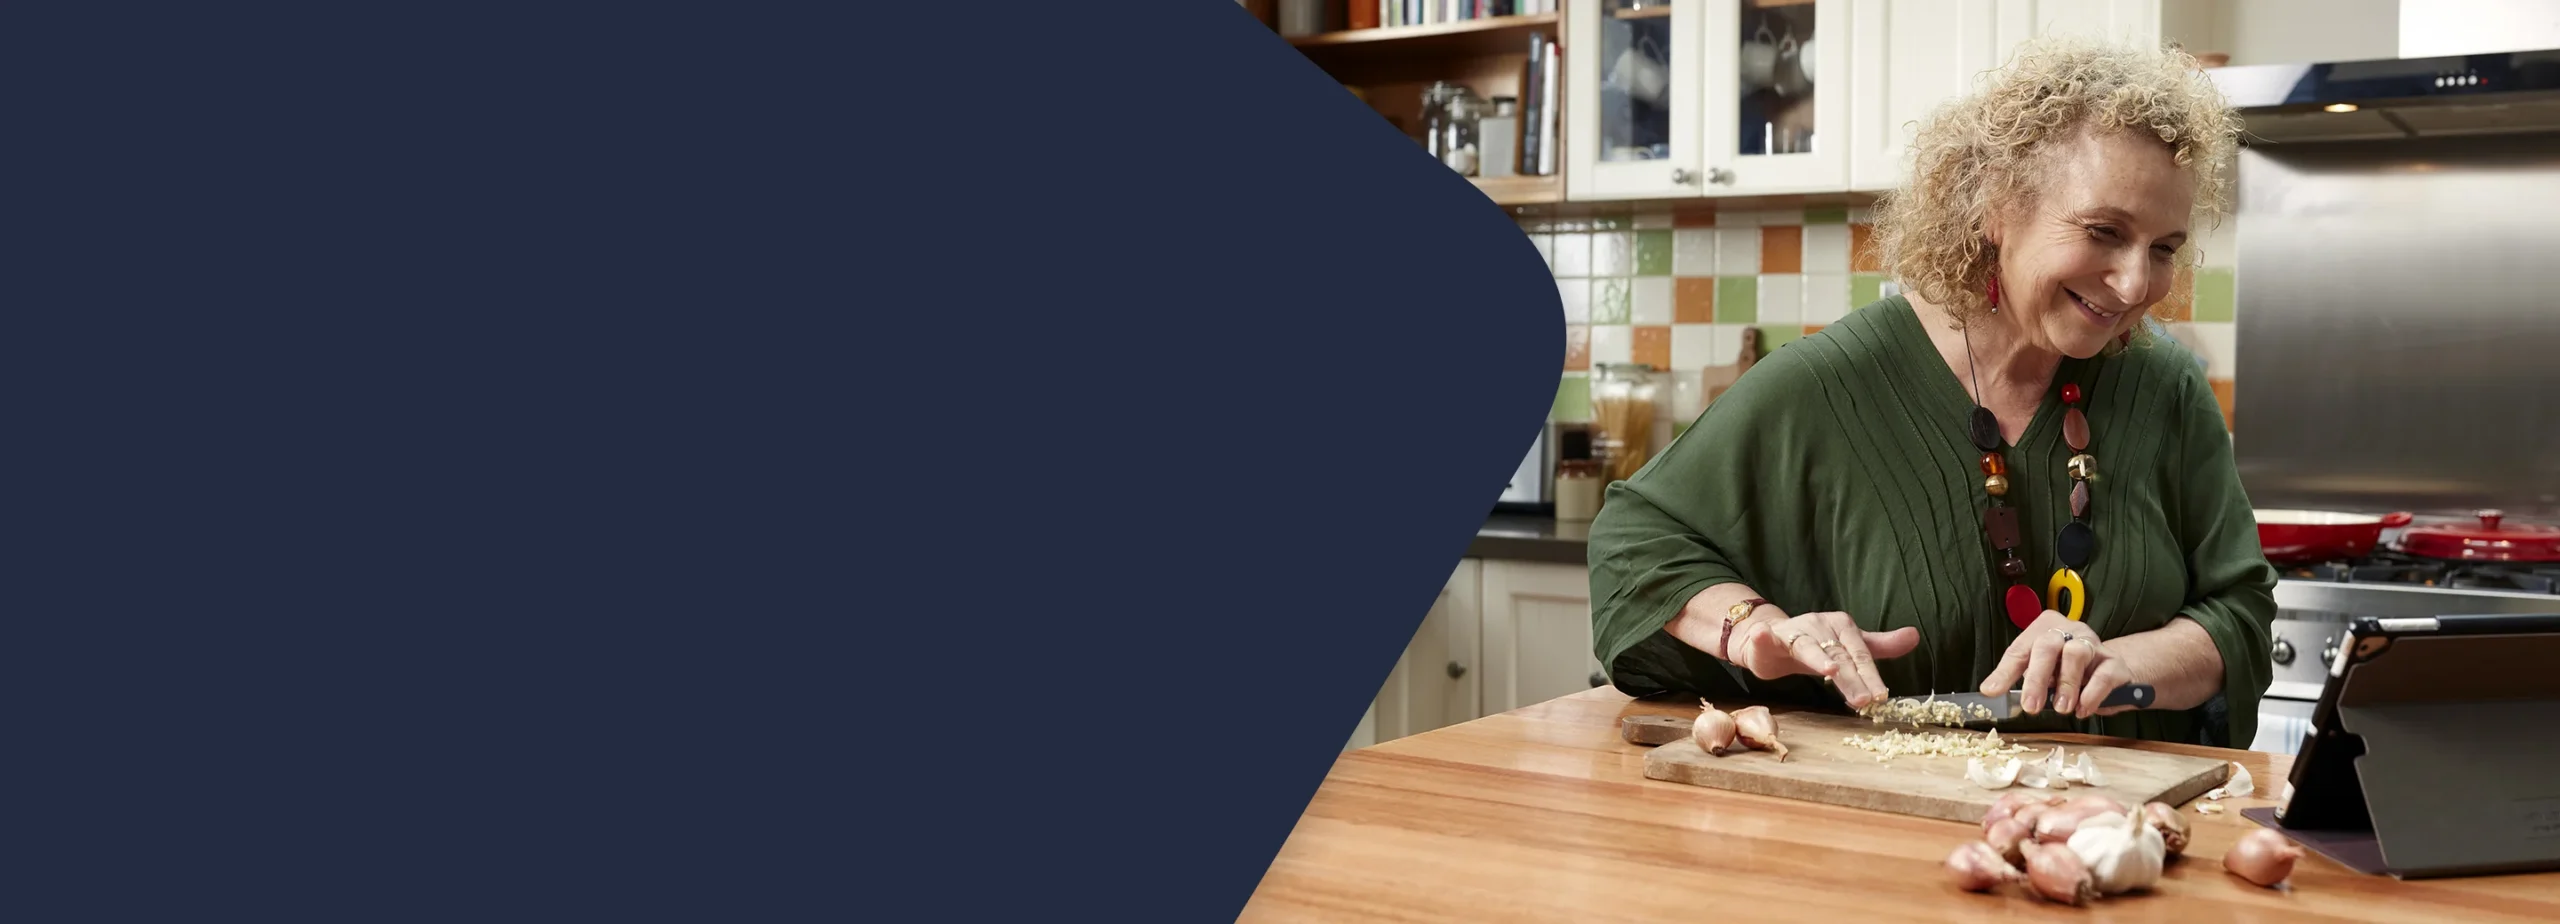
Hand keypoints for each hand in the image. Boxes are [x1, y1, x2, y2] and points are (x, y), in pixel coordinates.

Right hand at [1729, 610, 1919, 709]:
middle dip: (1852, 678)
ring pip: (1808, 648)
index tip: (1881, 696)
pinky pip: (1767, 637)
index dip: (1870, 676)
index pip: (1860, 655)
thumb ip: (1878, 647)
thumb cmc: (1814, 647)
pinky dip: (1764, 637)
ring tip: (1829, 669)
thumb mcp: (1848, 649)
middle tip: (1864, 700)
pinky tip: (1762, 636)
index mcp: (1842, 627)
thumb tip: (1915, 636)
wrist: (1772, 639)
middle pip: (1839, 656)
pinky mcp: (1769, 638)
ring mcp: (1794, 630)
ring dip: (1818, 657)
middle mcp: (1820, 626)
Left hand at [1979, 610, 2136, 718]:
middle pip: (2048, 646)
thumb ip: (2015, 677)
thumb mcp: (2038, 670)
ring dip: (2066, 684)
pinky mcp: (2114, 662)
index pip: (2020, 648)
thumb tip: (1989, 692)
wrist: (2110, 672)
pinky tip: (2083, 709)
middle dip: (2037, 678)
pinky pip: (2103, 674)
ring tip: (2061, 708)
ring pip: (2076, 653)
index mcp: (2045, 628)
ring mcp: (2094, 644)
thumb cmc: (2066, 670)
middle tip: (2031, 707)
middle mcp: (2069, 630)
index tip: (1993, 692)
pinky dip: (2092, 694)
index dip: (2005, 671)